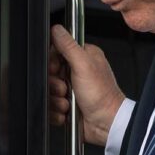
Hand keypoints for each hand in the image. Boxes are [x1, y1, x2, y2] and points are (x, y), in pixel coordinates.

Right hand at [49, 24, 125, 145]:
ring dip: (56, 100)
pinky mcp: (67, 106)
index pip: (56, 52)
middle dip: (54, 84)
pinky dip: (57, 112)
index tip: (57, 69)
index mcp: (84, 57)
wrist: (106, 124)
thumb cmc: (102, 96)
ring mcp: (72, 89)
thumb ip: (69, 46)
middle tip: (66, 88)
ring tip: (69, 102)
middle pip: (50, 73)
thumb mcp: (84, 65)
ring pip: (48, 91)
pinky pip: (50, 107)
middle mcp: (78, 72)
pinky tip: (68, 112)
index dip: (52, 62)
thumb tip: (57, 29)